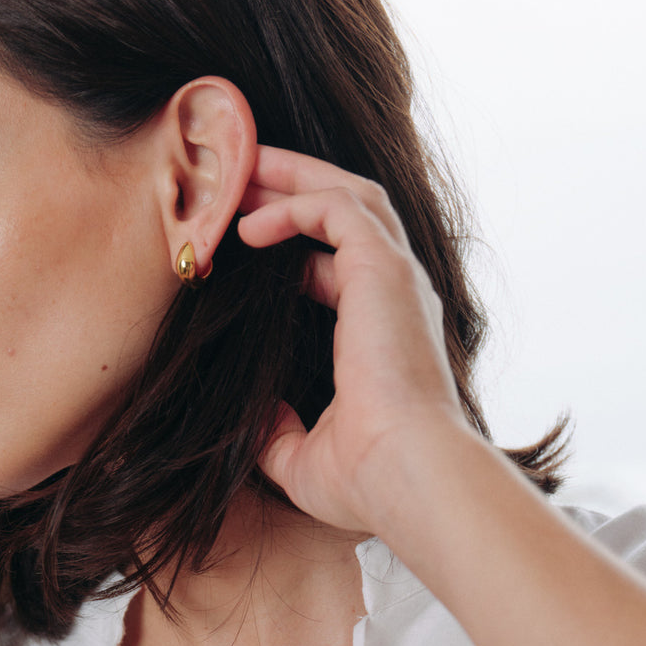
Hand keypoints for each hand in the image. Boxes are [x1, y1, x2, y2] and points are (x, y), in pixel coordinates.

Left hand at [237, 145, 468, 534]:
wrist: (406, 475)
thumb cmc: (366, 478)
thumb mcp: (300, 456)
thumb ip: (275, 431)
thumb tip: (250, 416)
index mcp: (382, 333)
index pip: (337, 265)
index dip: (289, 248)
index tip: (239, 245)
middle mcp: (395, 297)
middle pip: (345, 212)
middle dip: (291, 186)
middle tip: (239, 176)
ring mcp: (395, 278)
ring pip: (348, 194)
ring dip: (293, 176)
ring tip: (241, 167)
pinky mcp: (385, 270)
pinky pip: (338, 208)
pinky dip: (294, 203)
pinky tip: (249, 225)